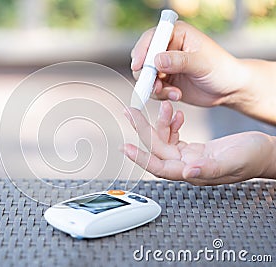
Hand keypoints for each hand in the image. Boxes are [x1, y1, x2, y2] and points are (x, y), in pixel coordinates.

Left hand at [121, 101, 275, 185]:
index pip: (160, 167)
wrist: (264, 152)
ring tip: (163, 106)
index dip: (142, 157)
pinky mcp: (194, 149)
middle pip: (157, 149)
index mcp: (193, 172)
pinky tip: (176, 114)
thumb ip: (210, 169)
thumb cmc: (253, 158)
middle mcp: (186, 166)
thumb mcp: (232, 161)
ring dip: (159, 123)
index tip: (126, 147)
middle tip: (131, 112)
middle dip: (143, 130)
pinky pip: (174, 136)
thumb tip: (188, 172)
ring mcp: (189, 157)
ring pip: (164, 141)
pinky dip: (172, 124)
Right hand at [131, 21, 245, 106]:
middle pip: (143, 58)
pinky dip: (160, 94)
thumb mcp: (202, 63)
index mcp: (177, 34)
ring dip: (154, 87)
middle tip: (156, 86)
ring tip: (172, 93)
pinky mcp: (164, 81)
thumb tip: (157, 60)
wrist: (228, 89)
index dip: (142, 51)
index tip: (139, 66)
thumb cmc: (221, 69)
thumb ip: (179, 61)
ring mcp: (164, 66)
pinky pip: (152, 88)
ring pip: (145, 76)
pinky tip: (176, 95)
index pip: (152, 38)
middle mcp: (167, 48)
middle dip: (146, 74)